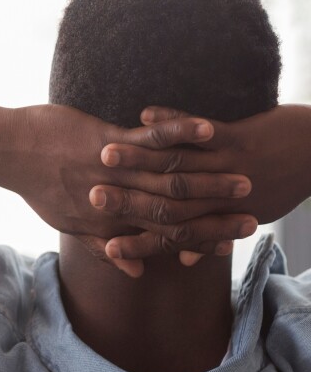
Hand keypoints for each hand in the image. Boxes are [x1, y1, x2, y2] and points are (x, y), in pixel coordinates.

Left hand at [0, 91, 257, 276]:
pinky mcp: (104, 140)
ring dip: (208, 177)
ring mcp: (110, 170)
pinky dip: (179, 132)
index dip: (197, 240)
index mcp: (106, 223)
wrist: (5, 152)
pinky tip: (207, 130)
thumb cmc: (37, 185)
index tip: (230, 241)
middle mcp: (112, 202)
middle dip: (215, 212)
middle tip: (250, 210)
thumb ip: (102, 246)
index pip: (160, 236)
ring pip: (167, 177)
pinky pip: (149, 138)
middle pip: (172, 211)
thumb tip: (135, 270)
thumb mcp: (67, 223)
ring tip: (241, 176)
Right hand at [99, 104, 310, 261]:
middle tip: (90, 196)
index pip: (169, 237)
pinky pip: (200, 131)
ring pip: (175, 164)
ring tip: (104, 153)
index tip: (107, 245)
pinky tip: (143, 113)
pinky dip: (171, 122)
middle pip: (163, 202)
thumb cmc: (282, 186)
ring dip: (137, 157)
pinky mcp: (242, 139)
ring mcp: (231, 167)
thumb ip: (209, 237)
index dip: (137, 243)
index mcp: (219, 219)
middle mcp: (221, 198)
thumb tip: (185, 259)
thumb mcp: (248, 216)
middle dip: (124, 199)